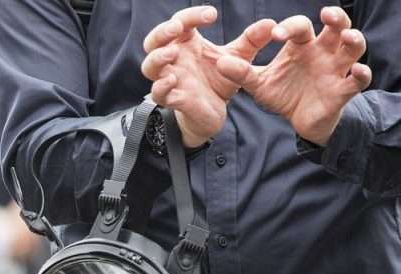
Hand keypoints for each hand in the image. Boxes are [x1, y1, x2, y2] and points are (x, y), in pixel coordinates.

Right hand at [141, 7, 275, 147]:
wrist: (213, 112)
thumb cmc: (218, 80)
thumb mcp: (237, 58)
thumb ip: (251, 41)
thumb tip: (270, 23)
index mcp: (186, 43)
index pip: (181, 22)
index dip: (192, 15)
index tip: (212, 15)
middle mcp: (173, 59)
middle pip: (153, 41)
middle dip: (162, 32)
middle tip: (177, 27)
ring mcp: (170, 79)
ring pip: (149, 66)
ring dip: (158, 58)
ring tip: (172, 54)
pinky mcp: (172, 99)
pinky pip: (158, 93)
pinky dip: (162, 86)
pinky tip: (172, 80)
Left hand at [215, 6, 371, 145]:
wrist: (299, 120)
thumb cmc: (283, 94)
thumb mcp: (259, 84)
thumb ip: (242, 73)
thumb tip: (219, 63)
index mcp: (301, 46)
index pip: (299, 27)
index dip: (289, 27)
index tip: (274, 35)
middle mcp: (323, 52)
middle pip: (336, 27)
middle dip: (335, 17)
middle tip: (325, 14)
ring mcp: (336, 69)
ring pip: (354, 47)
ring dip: (354, 39)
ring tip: (347, 37)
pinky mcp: (343, 90)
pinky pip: (359, 80)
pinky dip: (362, 74)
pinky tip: (358, 71)